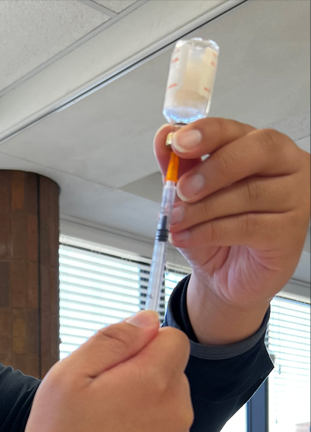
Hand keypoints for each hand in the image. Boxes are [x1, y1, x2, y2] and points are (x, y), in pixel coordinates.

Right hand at [13, 311, 190, 431]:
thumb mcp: (71, 372)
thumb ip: (114, 339)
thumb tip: (147, 319)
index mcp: (154, 381)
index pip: (172, 337)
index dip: (141, 340)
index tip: (112, 360)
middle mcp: (175, 409)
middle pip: (170, 367)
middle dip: (140, 369)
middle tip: (99, 392)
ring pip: (166, 396)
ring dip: (141, 397)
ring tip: (102, 418)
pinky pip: (162, 426)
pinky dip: (142, 425)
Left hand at [154, 119, 310, 343]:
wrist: (223, 275)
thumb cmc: (213, 228)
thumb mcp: (188, 196)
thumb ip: (179, 165)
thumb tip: (164, 136)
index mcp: (258, 148)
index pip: (237, 129)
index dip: (207, 133)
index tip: (178, 143)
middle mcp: (285, 166)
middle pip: (258, 150)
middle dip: (213, 168)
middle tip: (182, 189)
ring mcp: (295, 198)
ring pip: (249, 193)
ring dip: (203, 208)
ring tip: (175, 220)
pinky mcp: (290, 232)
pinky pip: (248, 226)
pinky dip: (210, 232)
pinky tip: (187, 237)